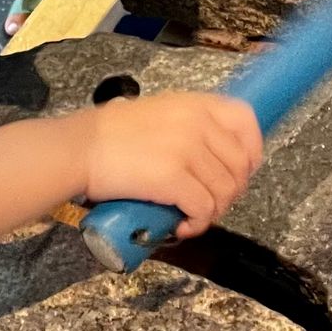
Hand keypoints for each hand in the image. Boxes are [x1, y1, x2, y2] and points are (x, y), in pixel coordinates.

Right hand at [76, 92, 262, 238]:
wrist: (79, 149)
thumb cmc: (110, 134)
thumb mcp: (159, 113)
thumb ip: (190, 125)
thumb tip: (214, 155)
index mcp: (196, 104)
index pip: (246, 121)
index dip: (252, 151)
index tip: (241, 171)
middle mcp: (198, 123)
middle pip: (240, 165)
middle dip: (230, 191)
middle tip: (208, 202)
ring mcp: (188, 150)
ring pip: (225, 192)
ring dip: (212, 211)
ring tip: (191, 217)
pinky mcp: (175, 179)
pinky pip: (204, 209)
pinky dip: (197, 224)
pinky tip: (182, 226)